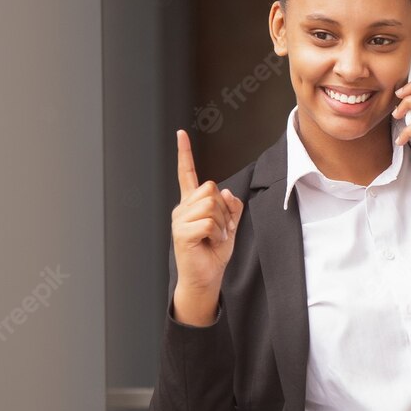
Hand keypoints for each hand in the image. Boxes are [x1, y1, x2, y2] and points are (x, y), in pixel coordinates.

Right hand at [171, 129, 243, 323]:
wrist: (206, 276)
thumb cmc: (214, 252)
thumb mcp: (230, 225)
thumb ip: (231, 207)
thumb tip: (227, 192)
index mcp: (192, 203)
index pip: (187, 173)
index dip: (184, 153)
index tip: (181, 133)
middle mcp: (183, 208)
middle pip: (211, 189)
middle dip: (224, 210)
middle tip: (220, 229)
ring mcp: (179, 219)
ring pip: (211, 205)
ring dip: (222, 223)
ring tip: (214, 237)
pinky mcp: (181, 232)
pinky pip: (209, 222)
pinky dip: (218, 234)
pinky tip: (210, 243)